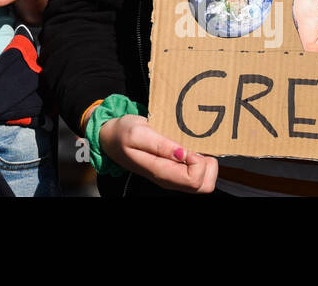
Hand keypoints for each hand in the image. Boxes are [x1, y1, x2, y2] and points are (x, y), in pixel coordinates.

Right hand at [98, 114, 216, 192]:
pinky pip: (197, 175)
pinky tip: (190, 148)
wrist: (110, 138)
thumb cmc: (122, 133)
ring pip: (204, 183)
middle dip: (207, 166)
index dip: (198, 162)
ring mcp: (172, 178)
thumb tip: (183, 154)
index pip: (194, 180)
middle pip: (204, 186)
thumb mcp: (138, 132)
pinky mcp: (174, 172)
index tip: (186, 146)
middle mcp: (169, 180)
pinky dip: (201, 162)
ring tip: (192, 147)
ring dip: (205, 164)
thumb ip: (160, 145)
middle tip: (194, 147)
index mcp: (160, 172)